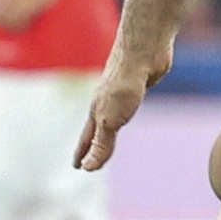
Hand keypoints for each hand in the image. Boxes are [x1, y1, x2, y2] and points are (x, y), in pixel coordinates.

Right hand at [76, 41, 172, 170]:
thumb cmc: (124, 84)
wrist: (143, 51)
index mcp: (96, 112)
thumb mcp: (110, 121)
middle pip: (97, 130)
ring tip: (108, 136)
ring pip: (112, 117)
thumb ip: (101, 144)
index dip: (82, 154)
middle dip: (92, 144)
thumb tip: (88, 168)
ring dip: (108, 129)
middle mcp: (105, 104)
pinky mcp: (137, 86)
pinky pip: (128, 105)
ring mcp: (120, 95)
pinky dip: (124, 113)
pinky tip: (128, 108)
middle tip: (89, 157)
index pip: (86, 140)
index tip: (77, 166)